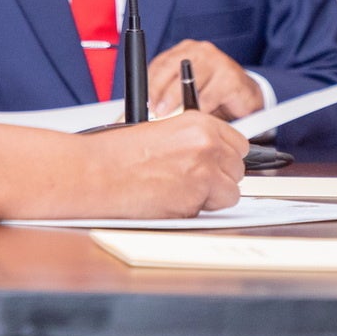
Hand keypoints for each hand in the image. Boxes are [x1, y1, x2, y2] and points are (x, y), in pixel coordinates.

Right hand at [88, 111, 246, 216]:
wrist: (98, 173)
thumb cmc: (118, 155)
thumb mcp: (162, 132)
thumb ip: (192, 142)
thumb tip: (211, 156)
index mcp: (199, 124)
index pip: (238, 144)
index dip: (226, 158)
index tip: (217, 165)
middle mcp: (207, 145)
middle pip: (238, 169)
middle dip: (220, 179)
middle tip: (191, 181)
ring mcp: (204, 173)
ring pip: (230, 194)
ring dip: (210, 197)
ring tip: (178, 191)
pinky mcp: (195, 200)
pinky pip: (208, 212)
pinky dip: (192, 211)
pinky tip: (168, 200)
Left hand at [147, 40, 264, 119]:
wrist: (246, 97)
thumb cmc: (213, 94)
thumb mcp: (188, 90)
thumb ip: (168, 93)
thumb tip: (144, 110)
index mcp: (186, 50)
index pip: (161, 62)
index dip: (150, 83)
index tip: (146, 102)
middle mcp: (201, 51)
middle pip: (173, 68)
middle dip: (161, 92)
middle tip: (156, 112)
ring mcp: (218, 62)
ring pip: (190, 82)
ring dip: (178, 103)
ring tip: (172, 117)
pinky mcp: (231, 78)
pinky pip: (210, 97)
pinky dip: (201, 111)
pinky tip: (196, 119)